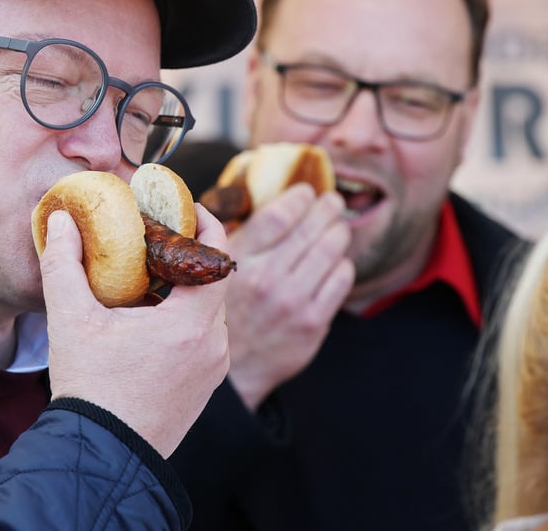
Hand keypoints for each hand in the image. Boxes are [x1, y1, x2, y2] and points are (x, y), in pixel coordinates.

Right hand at [40, 205, 230, 456]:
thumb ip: (64, 263)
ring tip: (146, 281)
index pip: (219, 258)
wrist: (101, 458)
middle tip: (155, 240)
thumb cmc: (91, 390)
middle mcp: (214, 347)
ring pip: (207, 314)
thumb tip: (60, 222)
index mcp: (191, 325)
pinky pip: (203, 340)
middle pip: (212, 285)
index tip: (187, 208)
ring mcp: (212, 371)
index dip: (206, 225)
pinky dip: (183, 321)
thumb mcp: (71, 320)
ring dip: (183, 293)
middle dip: (186, 259)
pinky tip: (146, 323)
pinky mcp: (203, 389)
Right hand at [223, 184, 353, 409]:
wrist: (235, 368)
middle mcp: (266, 278)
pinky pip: (340, 280)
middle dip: (327, 209)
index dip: (298, 197)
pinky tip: (336, 261)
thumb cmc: (228, 311)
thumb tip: (259, 198)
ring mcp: (292, 301)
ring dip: (339, 232)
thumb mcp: (216, 271)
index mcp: (238, 261)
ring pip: (330, 251)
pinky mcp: (313, 322)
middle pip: (310, 229)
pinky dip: (342, 264)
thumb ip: (238, 238)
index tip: (306, 191)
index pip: (279, 215)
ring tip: (338, 227)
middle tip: (332, 201)